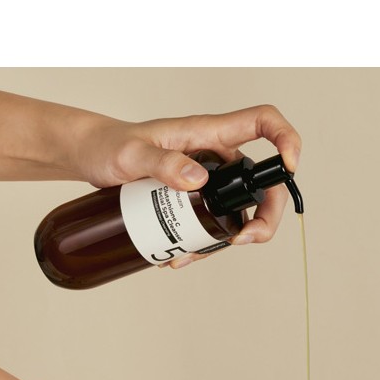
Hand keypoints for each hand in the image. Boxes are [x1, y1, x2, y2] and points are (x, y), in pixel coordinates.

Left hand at [0, 93, 301, 268]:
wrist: (91, 158)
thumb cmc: (109, 145)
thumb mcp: (130, 155)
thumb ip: (161, 163)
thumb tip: (198, 180)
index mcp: (209, 133)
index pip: (263, 122)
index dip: (286, 140)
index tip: (289, 167)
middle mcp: (216, 156)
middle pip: (264, 182)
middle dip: (264, 217)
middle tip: (242, 241)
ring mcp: (209, 180)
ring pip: (240, 211)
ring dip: (227, 239)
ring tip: (188, 255)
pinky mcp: (197, 200)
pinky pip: (215, 224)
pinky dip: (205, 245)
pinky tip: (179, 256)